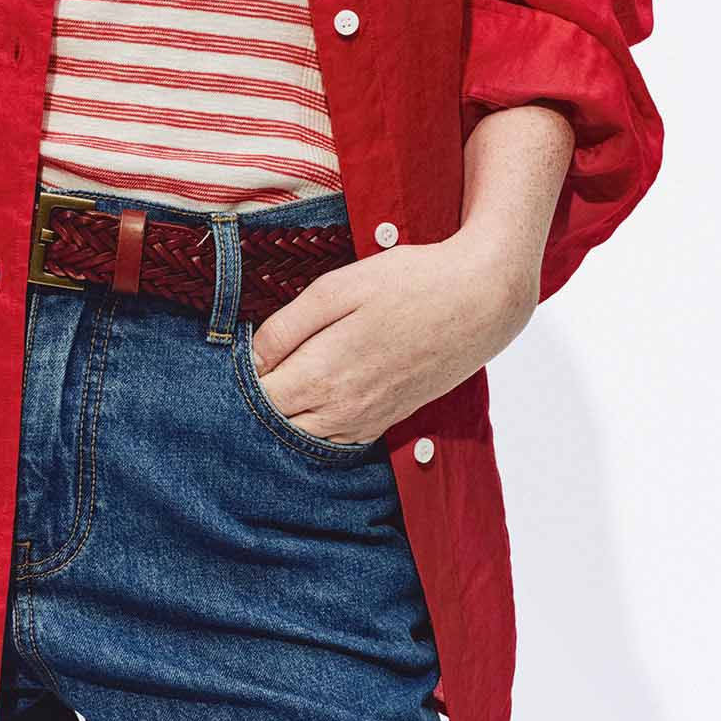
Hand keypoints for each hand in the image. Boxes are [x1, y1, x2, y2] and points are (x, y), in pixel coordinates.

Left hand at [246, 226, 542, 445]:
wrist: (480, 302)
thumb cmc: (410, 284)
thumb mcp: (338, 288)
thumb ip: (287, 327)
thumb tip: (251, 358)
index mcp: (324, 374)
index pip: (258, 397)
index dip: (242, 376)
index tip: (240, 351)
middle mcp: (343, 409)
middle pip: (277, 421)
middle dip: (261, 397)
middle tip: (263, 360)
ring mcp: (368, 420)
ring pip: (305, 436)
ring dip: (288, 412)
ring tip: (287, 373)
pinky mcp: (388, 420)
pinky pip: (337, 437)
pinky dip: (318, 422)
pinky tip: (319, 391)